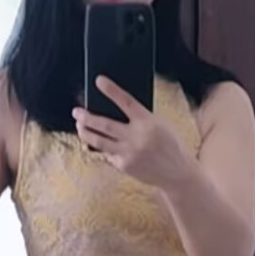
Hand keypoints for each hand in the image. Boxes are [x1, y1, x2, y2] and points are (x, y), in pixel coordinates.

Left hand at [73, 78, 190, 188]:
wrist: (178, 174)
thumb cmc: (169, 146)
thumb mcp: (160, 126)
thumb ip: (140, 119)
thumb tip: (115, 110)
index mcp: (148, 122)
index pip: (126, 102)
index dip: (112, 90)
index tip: (98, 81)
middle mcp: (137, 137)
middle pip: (104, 124)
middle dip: (87, 117)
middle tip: (76, 111)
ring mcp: (129, 153)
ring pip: (99, 141)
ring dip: (85, 133)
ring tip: (79, 126)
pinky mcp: (125, 166)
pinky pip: (108, 154)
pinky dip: (103, 148)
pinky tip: (100, 144)